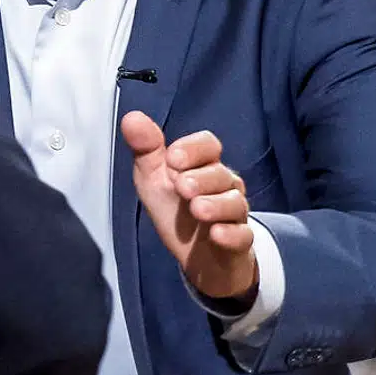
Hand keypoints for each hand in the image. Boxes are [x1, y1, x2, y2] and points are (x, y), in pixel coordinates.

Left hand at [121, 111, 256, 299]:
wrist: (195, 257)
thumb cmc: (175, 212)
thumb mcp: (153, 179)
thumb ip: (145, 148)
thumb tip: (132, 117)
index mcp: (202, 165)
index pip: (208, 145)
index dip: (193, 149)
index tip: (172, 160)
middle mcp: (223, 185)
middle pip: (220, 173)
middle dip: (201, 178)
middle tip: (181, 187)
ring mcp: (233, 214)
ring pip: (234, 202)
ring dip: (216, 205)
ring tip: (197, 210)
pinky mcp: (239, 242)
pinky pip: (243, 235)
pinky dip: (231, 234)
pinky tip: (217, 234)